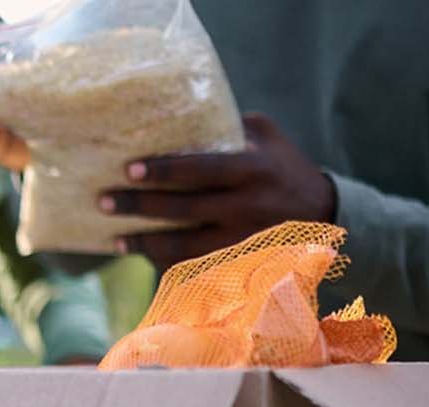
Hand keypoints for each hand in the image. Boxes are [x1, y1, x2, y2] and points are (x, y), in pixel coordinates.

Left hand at [100, 113, 335, 269]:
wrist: (324, 213)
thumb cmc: (282, 167)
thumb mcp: (266, 138)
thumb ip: (227, 126)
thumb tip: (172, 116)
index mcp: (252, 170)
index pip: (201, 170)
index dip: (163, 171)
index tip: (129, 170)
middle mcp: (248, 207)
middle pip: (183, 211)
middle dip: (139, 207)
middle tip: (104, 201)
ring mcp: (243, 240)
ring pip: (184, 248)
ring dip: (145, 243)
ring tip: (115, 238)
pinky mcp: (239, 264)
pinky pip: (195, 269)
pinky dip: (165, 264)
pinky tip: (142, 256)